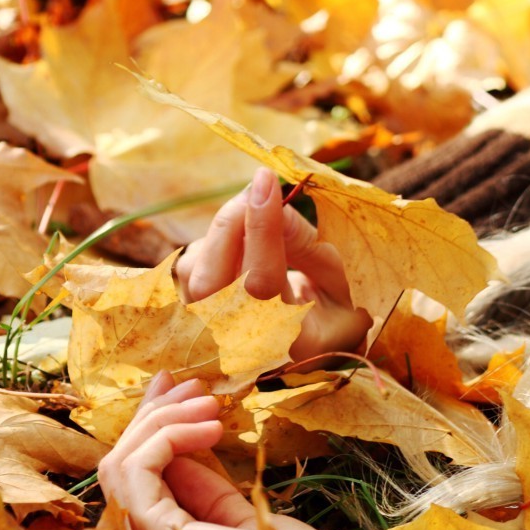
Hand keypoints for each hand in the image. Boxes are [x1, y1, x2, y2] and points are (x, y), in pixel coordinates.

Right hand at [99, 371, 352, 529]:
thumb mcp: (247, 517)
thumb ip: (208, 490)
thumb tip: (182, 448)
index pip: (142, 475)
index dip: (157, 429)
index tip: (185, 392)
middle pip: (123, 464)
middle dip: (154, 415)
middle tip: (192, 384)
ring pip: (122, 462)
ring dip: (162, 420)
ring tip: (209, 401)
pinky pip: (137, 470)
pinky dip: (167, 437)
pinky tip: (209, 427)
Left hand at [177, 168, 372, 368]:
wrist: (308, 350)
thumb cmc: (332, 314)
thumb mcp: (339, 282)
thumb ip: (310, 247)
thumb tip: (275, 206)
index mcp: (289, 343)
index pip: (262, 282)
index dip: (263, 228)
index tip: (267, 180)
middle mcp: (240, 346)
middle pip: (213, 279)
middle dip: (232, 223)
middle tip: (258, 190)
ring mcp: (210, 334)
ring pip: (196, 270)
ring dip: (224, 232)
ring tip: (258, 218)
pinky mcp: (190, 314)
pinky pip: (190, 268)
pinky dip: (214, 243)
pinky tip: (243, 241)